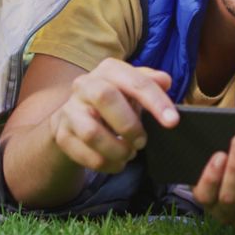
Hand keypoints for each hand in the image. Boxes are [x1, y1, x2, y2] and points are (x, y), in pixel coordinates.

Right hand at [48, 58, 177, 172]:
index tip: (172, 121)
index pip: (134, 81)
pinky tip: (116, 161)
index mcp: (108, 70)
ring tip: (129, 153)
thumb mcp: (132, 89)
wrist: (75, 117)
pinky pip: (86, 155)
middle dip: (130, 125)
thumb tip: (165, 80)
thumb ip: (149, 83)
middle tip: (142, 142)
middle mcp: (85, 85)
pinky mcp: (62, 134)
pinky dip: (107, 164)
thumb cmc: (114, 101)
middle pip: (106, 98)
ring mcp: (70, 110)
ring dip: (117, 150)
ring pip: (92, 133)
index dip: (156, 101)